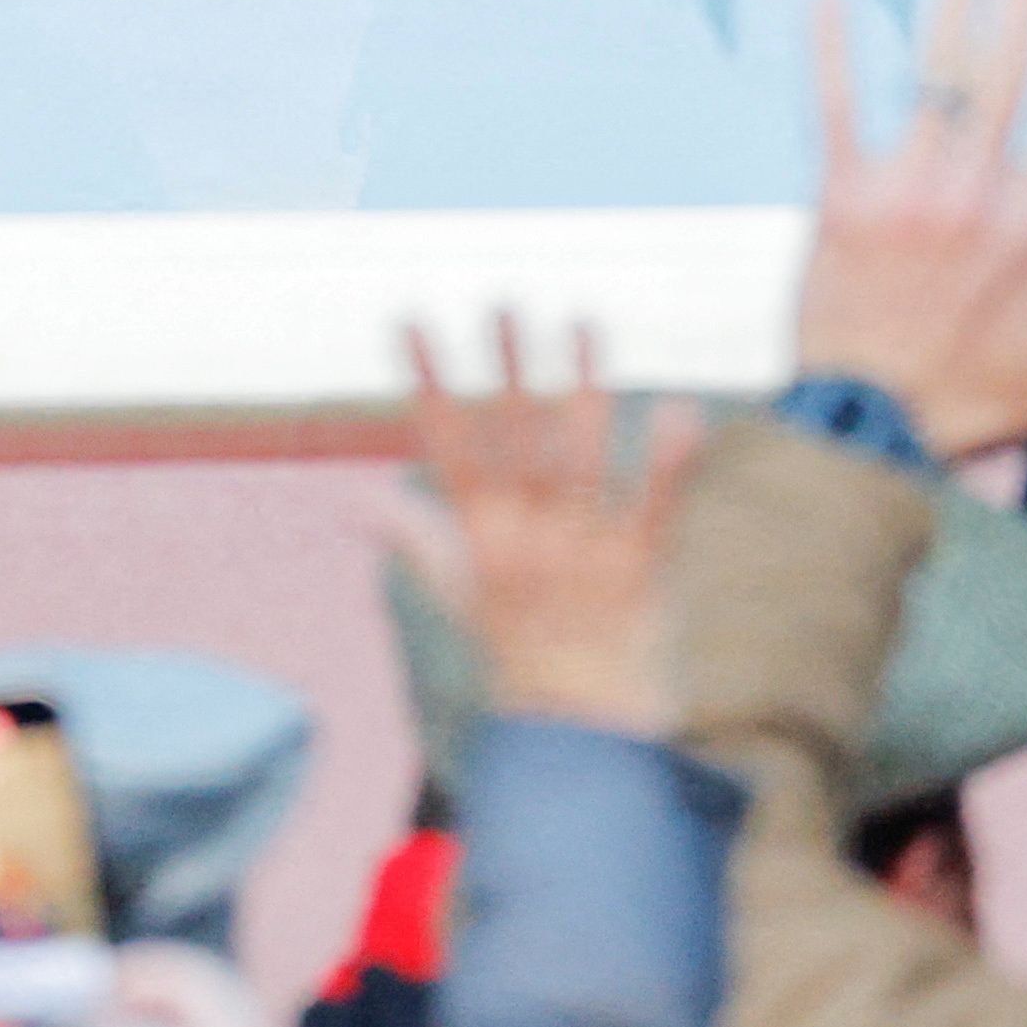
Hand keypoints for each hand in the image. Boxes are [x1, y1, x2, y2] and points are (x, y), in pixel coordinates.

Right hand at [382, 312, 694, 735]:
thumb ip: (410, 536)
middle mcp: (528, 538)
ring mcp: (584, 551)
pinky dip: (667, 460)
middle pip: (518, 440)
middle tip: (504, 301)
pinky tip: (675, 407)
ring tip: (584, 321)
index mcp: (481, 537)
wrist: (575, 726)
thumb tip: (351, 501)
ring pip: (581, 459)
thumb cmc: (512, 647)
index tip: (411, 325)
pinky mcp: (639, 569)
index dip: (429, 382)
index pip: (447, 446)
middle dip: (511, 369)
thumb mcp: (452, 592)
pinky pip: (653, 506)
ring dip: (584, 387)